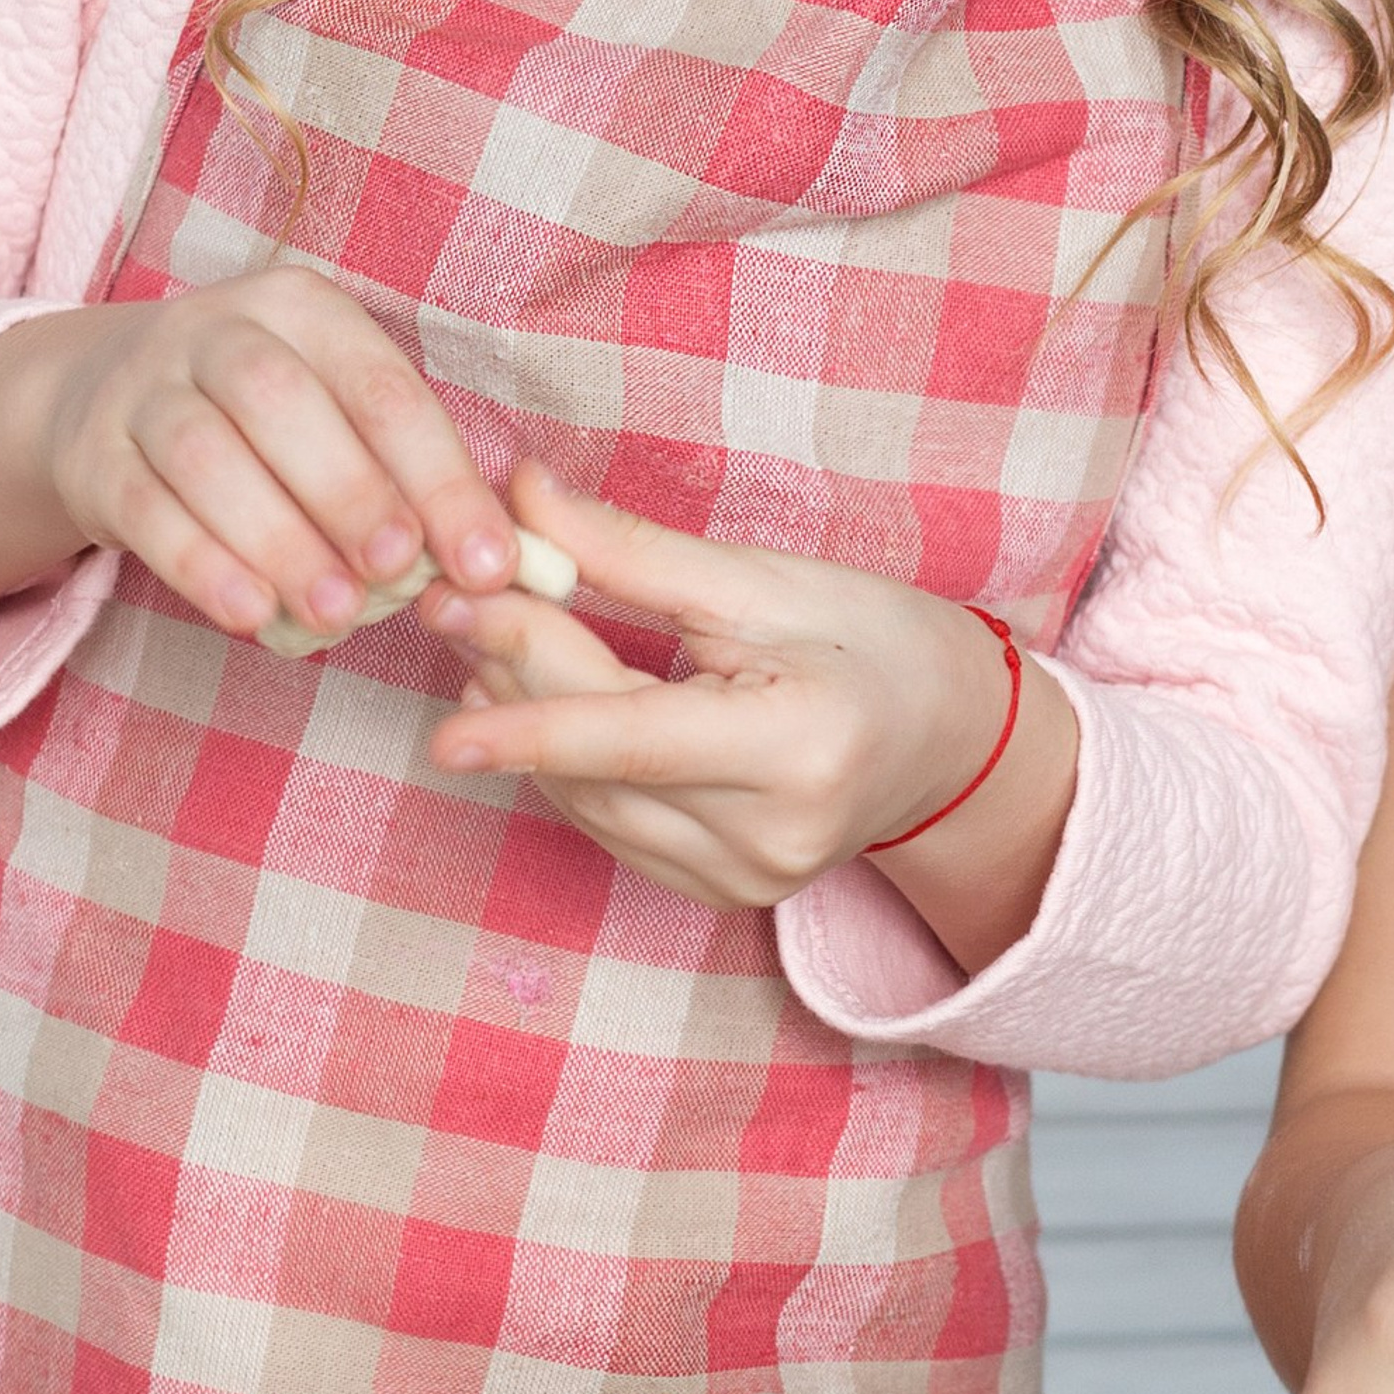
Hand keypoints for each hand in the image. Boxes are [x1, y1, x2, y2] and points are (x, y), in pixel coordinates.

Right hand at [0, 271, 518, 643]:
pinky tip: (253, 616)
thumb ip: (417, 485)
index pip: (385, 389)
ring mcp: (145, 387)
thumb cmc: (268, 427)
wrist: (102, 404)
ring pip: (204, 454)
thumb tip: (513, 570)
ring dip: (276, 539)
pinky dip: (201, 566)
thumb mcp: (341, 423)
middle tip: (396, 576)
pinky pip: (145, 508)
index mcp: (307, 312)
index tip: (485, 564)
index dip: (440, 479)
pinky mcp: (93, 454)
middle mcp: (219, 331)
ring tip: (335, 617)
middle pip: (281, 400)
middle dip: (348, 493)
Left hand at [421, 461, 1076, 957]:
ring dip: (522, 719)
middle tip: (446, 598)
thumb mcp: (768, 582)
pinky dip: (562, 761)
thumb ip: (636, 555)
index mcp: (800, 746)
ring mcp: (743, 879)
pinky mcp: (718, 893)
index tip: (440, 720)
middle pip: (596, 761)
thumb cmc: (876, 643)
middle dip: (513, 676)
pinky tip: (530, 702)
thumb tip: (522, 500)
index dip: (531, 722)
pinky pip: (609, 824)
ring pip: (587, 800)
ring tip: (478, 639)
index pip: (635, 738)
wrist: (952, 743)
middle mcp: (771, 835)